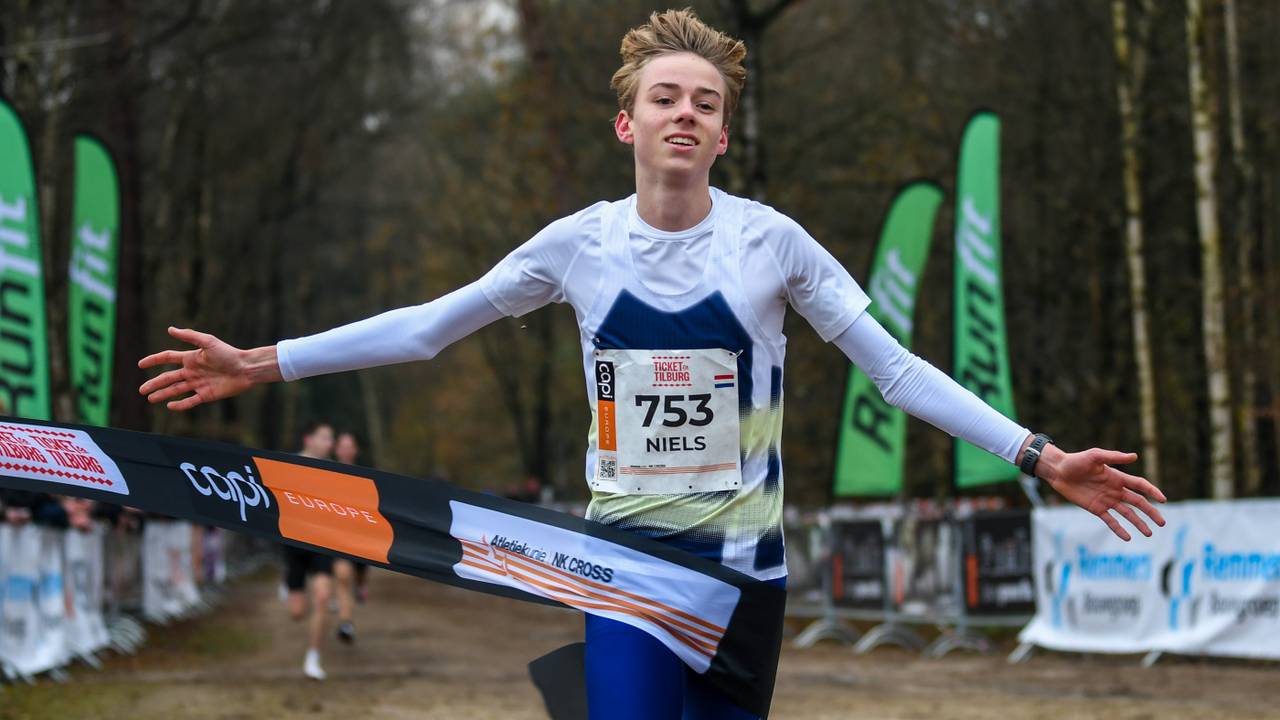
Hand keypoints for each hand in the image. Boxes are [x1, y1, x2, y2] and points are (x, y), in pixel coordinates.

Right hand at [138, 327, 279, 410]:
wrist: (246, 368)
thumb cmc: (228, 353)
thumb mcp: (208, 342)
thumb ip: (189, 336)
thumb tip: (170, 329)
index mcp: (191, 358)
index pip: (167, 358)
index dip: (154, 360)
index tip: (140, 364)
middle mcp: (192, 371)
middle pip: (168, 378)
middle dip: (154, 384)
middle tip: (141, 390)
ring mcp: (198, 384)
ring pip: (176, 390)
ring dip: (163, 394)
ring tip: (150, 399)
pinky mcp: (207, 395)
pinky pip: (190, 401)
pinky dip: (180, 404)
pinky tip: (169, 406)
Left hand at [1038, 445, 1166, 540]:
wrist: (1058, 471)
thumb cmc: (1076, 461)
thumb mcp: (1095, 456)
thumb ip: (1114, 457)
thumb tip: (1135, 456)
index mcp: (1118, 477)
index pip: (1140, 485)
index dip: (1152, 492)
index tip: (1163, 500)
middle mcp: (1115, 490)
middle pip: (1138, 502)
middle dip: (1151, 512)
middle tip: (1162, 522)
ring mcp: (1106, 500)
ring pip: (1127, 514)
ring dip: (1138, 523)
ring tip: (1149, 534)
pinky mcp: (1096, 508)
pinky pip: (1110, 521)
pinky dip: (1119, 529)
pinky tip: (1128, 537)